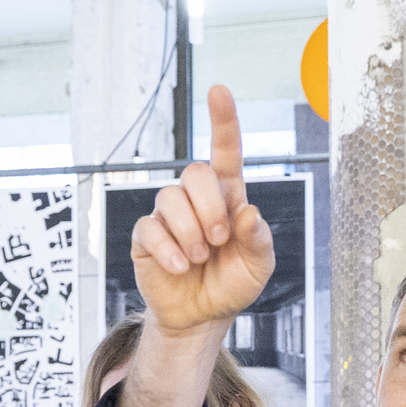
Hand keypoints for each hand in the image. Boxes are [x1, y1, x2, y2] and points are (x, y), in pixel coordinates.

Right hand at [129, 85, 276, 333]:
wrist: (202, 316)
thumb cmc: (232, 283)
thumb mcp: (258, 265)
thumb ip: (259, 238)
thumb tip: (248, 212)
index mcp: (228, 197)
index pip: (225, 151)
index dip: (223, 121)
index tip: (218, 91)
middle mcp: (196, 199)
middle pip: (194, 172)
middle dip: (209, 206)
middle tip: (220, 239)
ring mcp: (169, 215)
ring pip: (170, 198)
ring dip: (190, 231)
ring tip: (199, 258)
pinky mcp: (146, 236)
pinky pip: (151, 228)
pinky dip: (169, 249)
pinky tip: (181, 266)